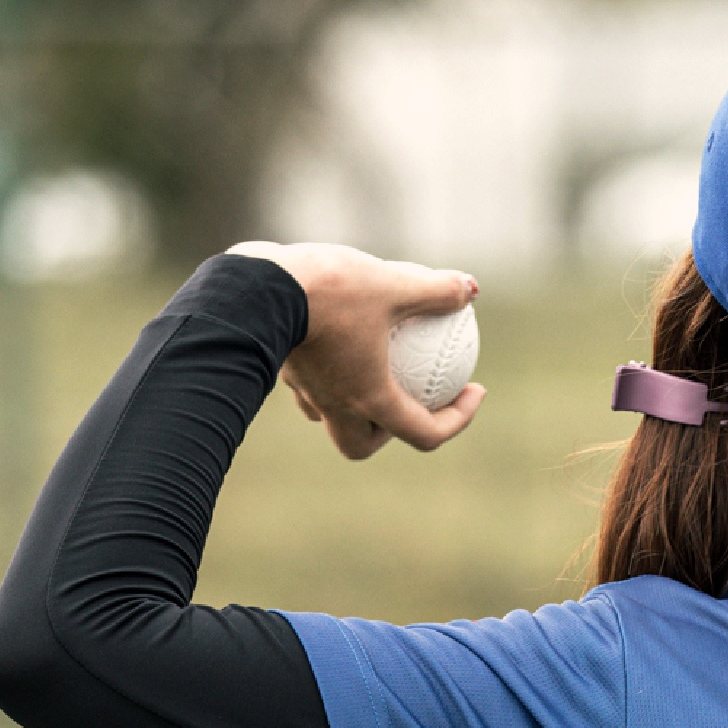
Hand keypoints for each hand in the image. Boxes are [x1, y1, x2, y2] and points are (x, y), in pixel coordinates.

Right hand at [225, 240, 485, 457]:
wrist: (254, 284)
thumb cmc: (329, 290)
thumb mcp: (393, 284)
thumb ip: (435, 291)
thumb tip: (471, 288)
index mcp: (368, 399)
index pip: (423, 434)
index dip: (458, 421)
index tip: (473, 392)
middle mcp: (334, 405)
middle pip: (361, 444)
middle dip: (388, 433)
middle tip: (411, 398)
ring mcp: (303, 389)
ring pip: (329, 415)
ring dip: (354, 403)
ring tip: (374, 364)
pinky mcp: (282, 365)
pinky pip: (310, 381)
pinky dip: (330, 370)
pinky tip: (341, 332)